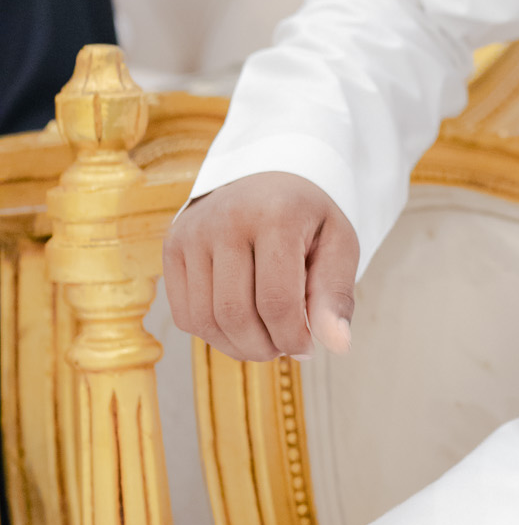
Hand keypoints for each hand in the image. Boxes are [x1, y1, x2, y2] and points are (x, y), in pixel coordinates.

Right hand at [163, 173, 358, 361]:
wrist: (267, 177)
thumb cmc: (307, 218)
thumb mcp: (338, 245)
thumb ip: (336, 294)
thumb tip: (337, 345)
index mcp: (276, 215)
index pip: (277, 301)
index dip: (293, 338)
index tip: (307, 346)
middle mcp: (226, 219)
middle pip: (235, 314)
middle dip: (264, 347)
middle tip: (284, 346)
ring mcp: (193, 232)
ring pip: (205, 321)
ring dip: (238, 346)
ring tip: (264, 338)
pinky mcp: (172, 246)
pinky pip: (185, 315)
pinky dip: (213, 334)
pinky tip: (238, 323)